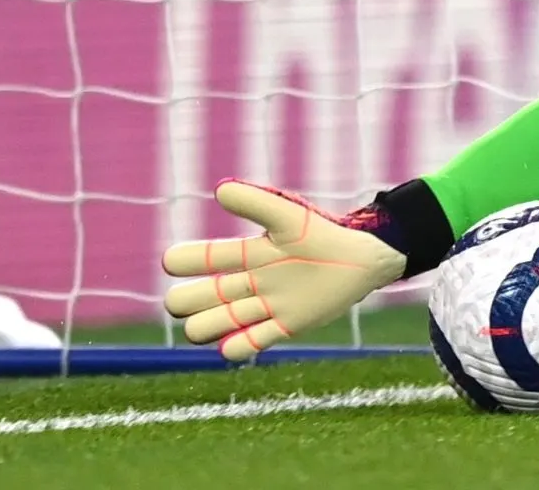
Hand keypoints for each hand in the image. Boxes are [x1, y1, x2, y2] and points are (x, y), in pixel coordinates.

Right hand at [161, 180, 405, 361]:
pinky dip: (236, 347)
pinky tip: (235, 344)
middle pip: (195, 298)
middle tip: (188, 301)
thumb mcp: (288, 217)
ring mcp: (266, 306)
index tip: (175, 261)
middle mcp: (249, 282)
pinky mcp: (285, 326)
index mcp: (247, 254)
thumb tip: (219, 190)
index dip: (182, 260)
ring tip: (214, 322)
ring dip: (205, 326)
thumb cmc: (323, 233)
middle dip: (184, 301)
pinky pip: (249, 344)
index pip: (199, 259)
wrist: (363, 259)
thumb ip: (255, 204)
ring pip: (214, 323)